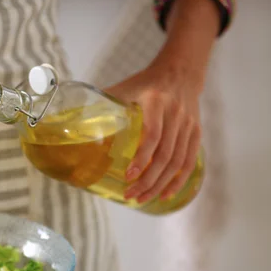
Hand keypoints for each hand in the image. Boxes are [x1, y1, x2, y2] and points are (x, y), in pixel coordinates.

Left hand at [105, 63, 201, 203]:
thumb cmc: (145, 83)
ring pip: (177, 162)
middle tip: (130, 195)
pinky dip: (178, 180)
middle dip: (147, 180)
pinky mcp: (196, 133)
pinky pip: (189, 161)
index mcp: (156, 101)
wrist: (181, 71)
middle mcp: (176, 113)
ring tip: (142, 199)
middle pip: (165, 154)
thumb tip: (74, 123)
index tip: (128, 176)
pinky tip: (165, 195)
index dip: (142, 157)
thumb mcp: (124, 88)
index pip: (153, 134)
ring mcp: (188, 124)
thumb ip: (103, 104)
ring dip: (159, 184)